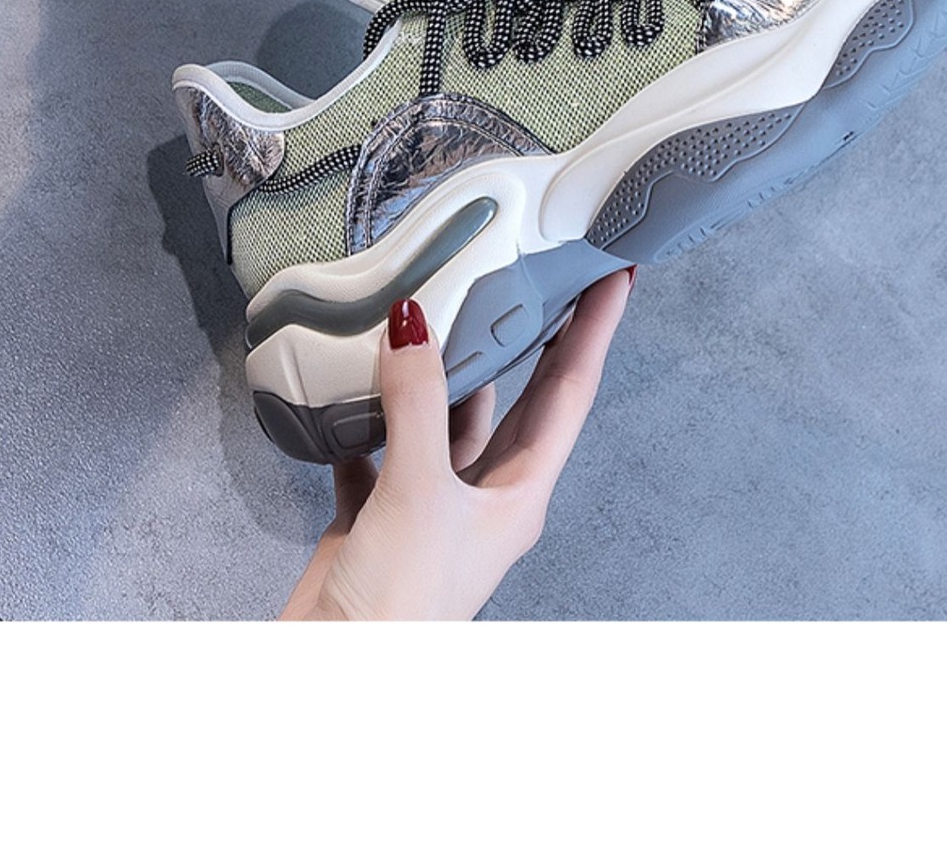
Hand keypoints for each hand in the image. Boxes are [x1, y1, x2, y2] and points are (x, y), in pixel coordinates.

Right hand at [279, 265, 635, 620]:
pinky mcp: (379, 518)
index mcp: (519, 495)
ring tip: (438, 308)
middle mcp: (482, 498)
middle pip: (518, 398)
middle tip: (544, 273)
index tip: (614, 277)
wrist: (332, 674)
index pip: (569, 393)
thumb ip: (419, 399)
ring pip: (445, 418)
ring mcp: (431, 508)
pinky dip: (367, 415)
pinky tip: (352, 383)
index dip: (593, 332)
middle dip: (533, 336)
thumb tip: (414, 322)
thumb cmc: (401, 606)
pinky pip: (379, 448)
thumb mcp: (420, 489)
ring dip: (440, 369)